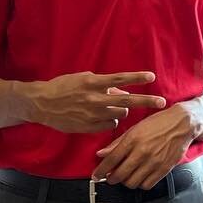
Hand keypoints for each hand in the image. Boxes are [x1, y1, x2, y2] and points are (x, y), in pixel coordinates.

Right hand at [27, 71, 165, 133]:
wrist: (40, 104)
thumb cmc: (63, 87)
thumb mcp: (83, 79)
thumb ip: (103, 85)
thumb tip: (122, 92)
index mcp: (93, 83)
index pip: (120, 79)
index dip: (137, 77)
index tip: (152, 76)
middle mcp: (94, 98)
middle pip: (127, 101)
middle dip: (146, 101)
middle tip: (162, 102)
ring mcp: (92, 114)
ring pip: (120, 114)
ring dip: (122, 110)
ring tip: (110, 106)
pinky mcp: (88, 127)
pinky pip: (109, 124)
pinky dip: (110, 120)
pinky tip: (100, 116)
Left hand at [93, 104, 201, 188]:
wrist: (183, 123)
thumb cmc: (159, 123)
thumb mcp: (135, 128)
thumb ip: (117, 143)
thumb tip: (101, 153)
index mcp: (133, 140)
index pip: (110, 160)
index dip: (100, 171)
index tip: (96, 175)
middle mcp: (142, 152)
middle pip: (119, 175)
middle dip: (111, 179)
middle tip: (110, 177)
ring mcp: (154, 162)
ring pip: (132, 183)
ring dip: (126, 182)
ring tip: (126, 176)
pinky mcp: (164, 169)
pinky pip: (147, 185)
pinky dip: (140, 184)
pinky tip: (140, 177)